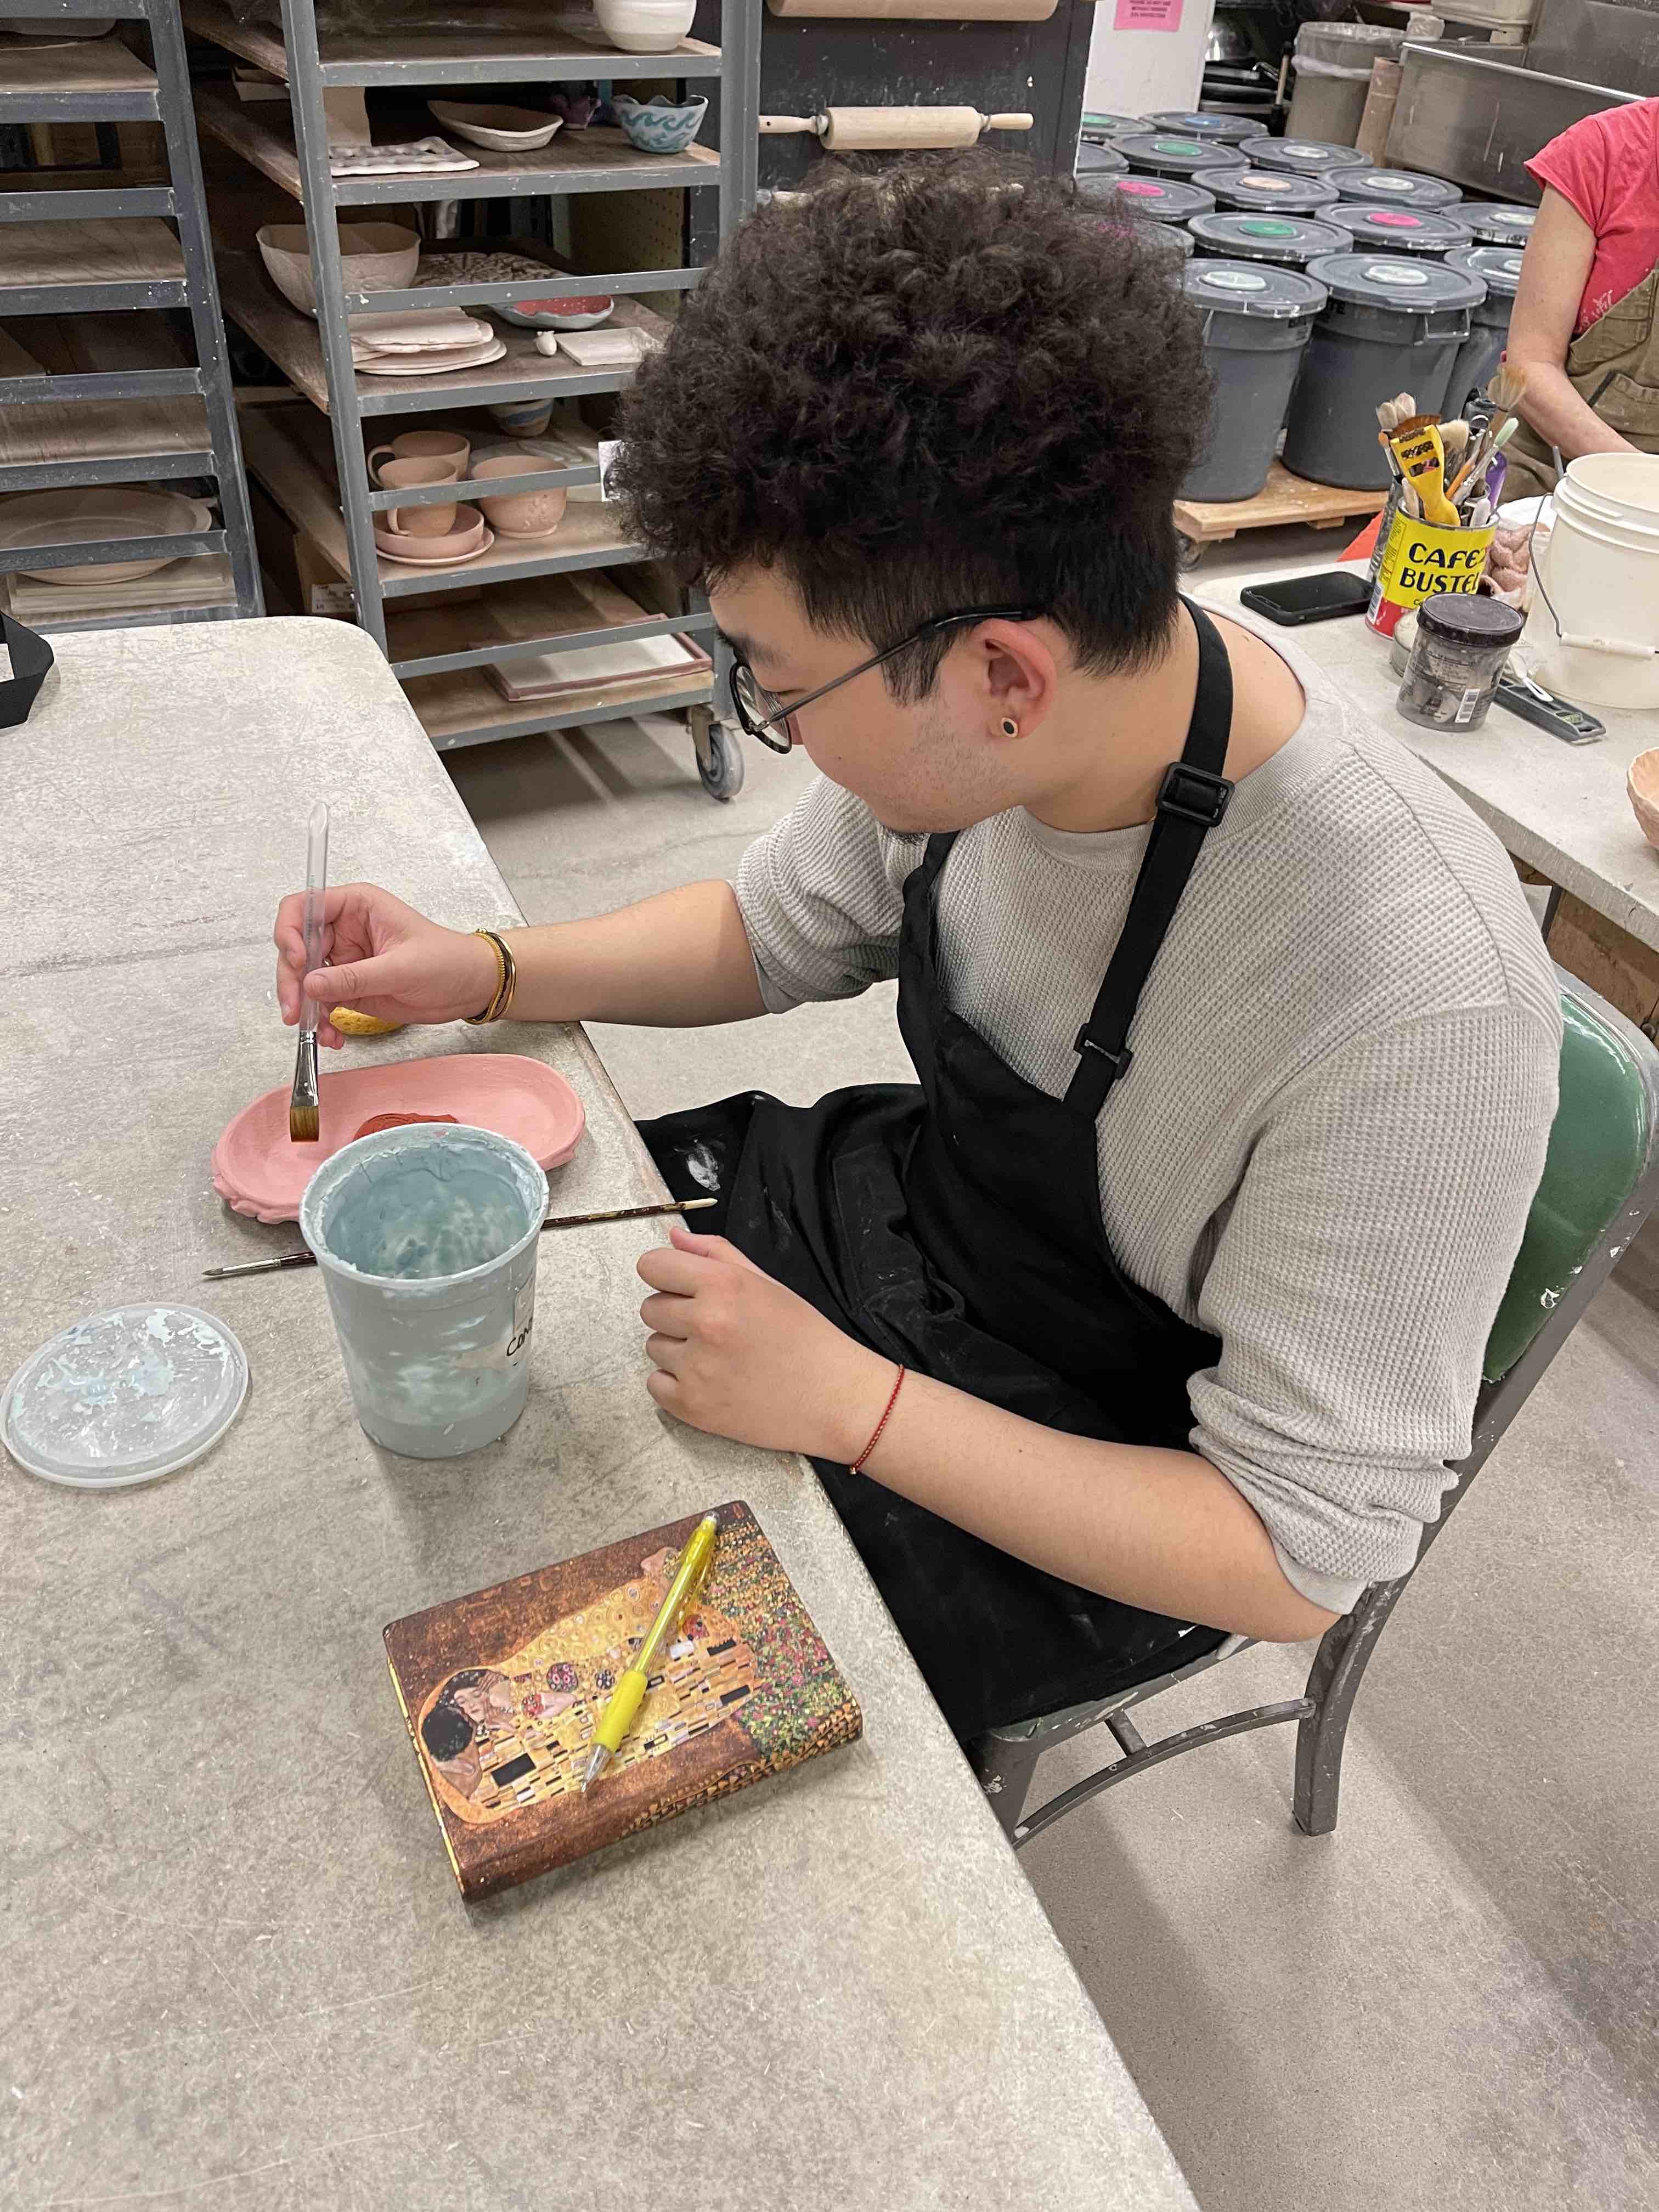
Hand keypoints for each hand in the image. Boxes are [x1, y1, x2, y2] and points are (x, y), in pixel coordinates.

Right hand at [272, 883, 501, 1049]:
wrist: (470, 987)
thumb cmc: (448, 961)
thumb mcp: (401, 969)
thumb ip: (354, 977)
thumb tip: (310, 984)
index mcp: (356, 906)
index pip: (304, 907)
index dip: (292, 932)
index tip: (299, 960)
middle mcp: (344, 930)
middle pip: (297, 947)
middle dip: (292, 980)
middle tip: (295, 1010)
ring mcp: (344, 960)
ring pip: (305, 979)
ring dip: (304, 1006)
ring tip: (314, 1030)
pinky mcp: (349, 987)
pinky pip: (322, 1002)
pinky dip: (321, 1021)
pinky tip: (331, 1037)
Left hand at [637, 1224, 892, 1460]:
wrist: (835, 1398)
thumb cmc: (806, 1337)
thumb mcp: (767, 1283)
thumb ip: (717, 1254)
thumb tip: (672, 1238)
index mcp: (723, 1285)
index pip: (652, 1266)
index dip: (665, 1274)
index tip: (681, 1286)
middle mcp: (705, 1323)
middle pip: (650, 1307)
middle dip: (675, 1314)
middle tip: (714, 1327)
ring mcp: (696, 1368)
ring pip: (653, 1346)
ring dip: (678, 1350)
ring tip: (719, 1357)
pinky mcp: (691, 1407)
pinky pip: (655, 1385)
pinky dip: (677, 1384)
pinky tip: (711, 1382)